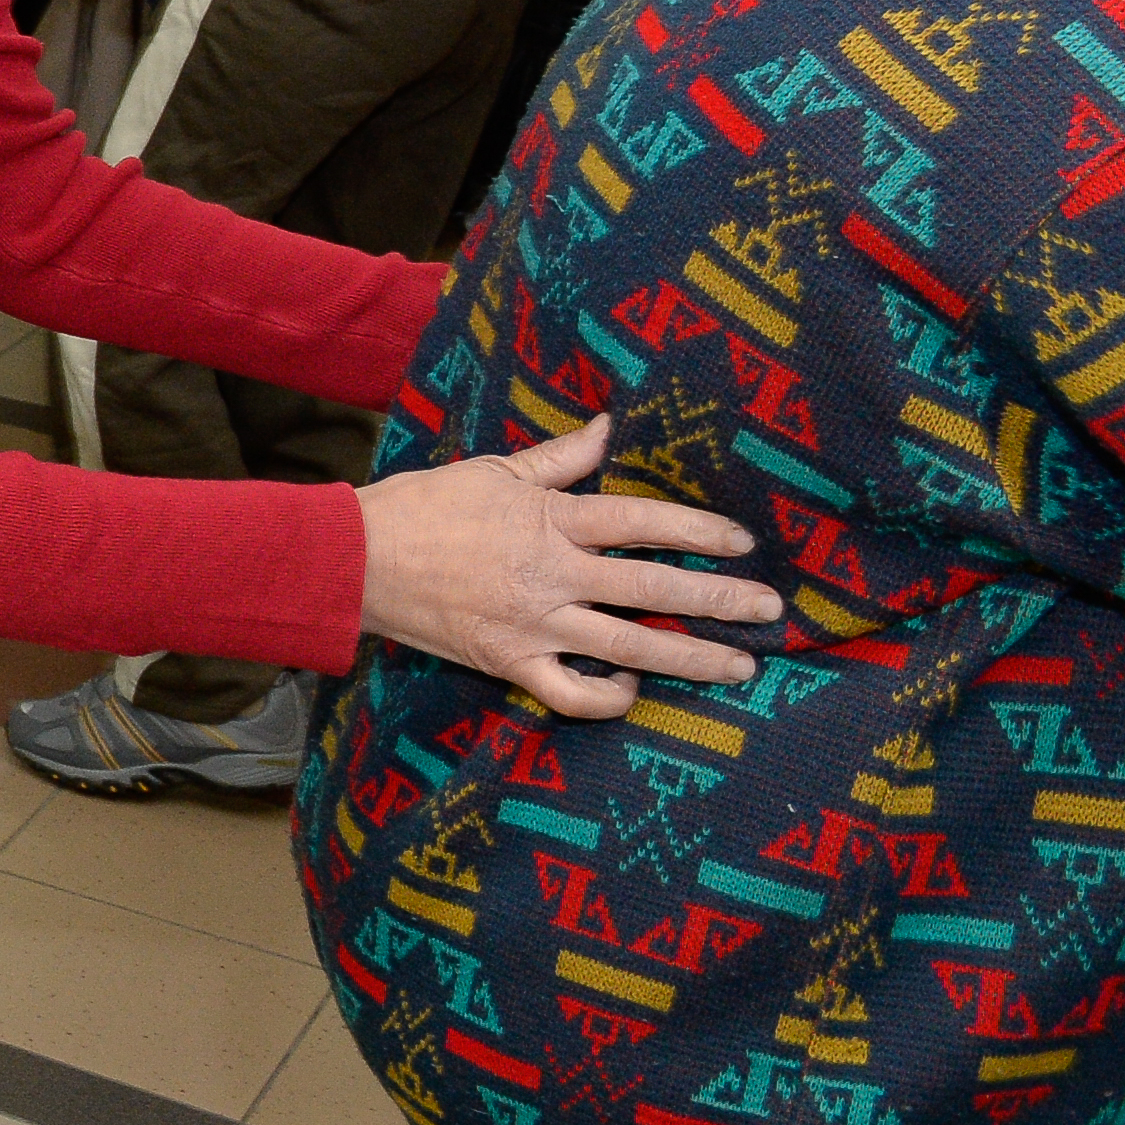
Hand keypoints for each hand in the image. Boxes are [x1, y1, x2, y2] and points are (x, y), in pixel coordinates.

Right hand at [351, 416, 786, 716]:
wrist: (355, 560)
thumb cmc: (423, 507)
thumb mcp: (493, 469)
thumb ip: (560, 456)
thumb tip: (610, 427)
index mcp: (549, 520)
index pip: (642, 522)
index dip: (698, 530)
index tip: (742, 542)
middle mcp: (552, 575)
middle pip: (652, 588)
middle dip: (718, 598)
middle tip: (770, 608)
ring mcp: (534, 624)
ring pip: (629, 646)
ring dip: (692, 656)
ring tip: (739, 664)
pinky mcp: (510, 663)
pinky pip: (571, 694)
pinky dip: (608, 698)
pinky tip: (632, 687)